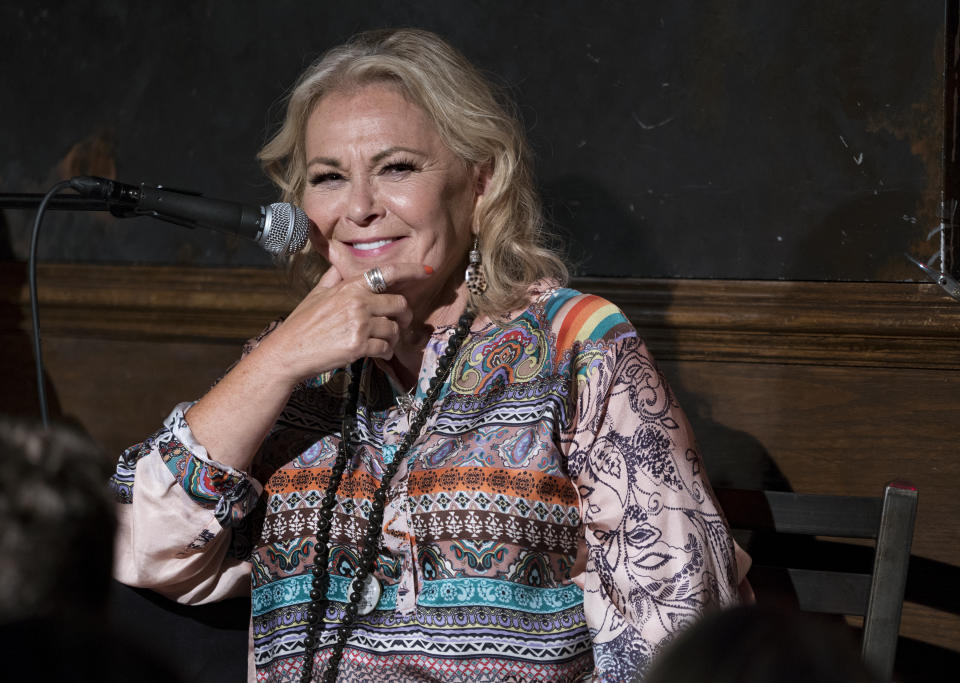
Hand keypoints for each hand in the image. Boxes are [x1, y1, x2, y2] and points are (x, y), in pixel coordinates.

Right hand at [255, 263, 431, 384]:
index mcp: (349, 286)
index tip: (427, 271)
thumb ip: (334, 278)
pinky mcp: (358, 345)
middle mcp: (357, 301)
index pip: (387, 272)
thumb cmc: (302, 323)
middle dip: (404, 316)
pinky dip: (385, 352)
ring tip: (381, 342)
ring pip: (395, 329)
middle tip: (399, 324)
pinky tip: (377, 352)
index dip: (411, 270)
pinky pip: (386, 347)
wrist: (288, 351)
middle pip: (400, 305)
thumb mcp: (316, 293)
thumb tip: (339, 261)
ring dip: (393, 338)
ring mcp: (359, 323)